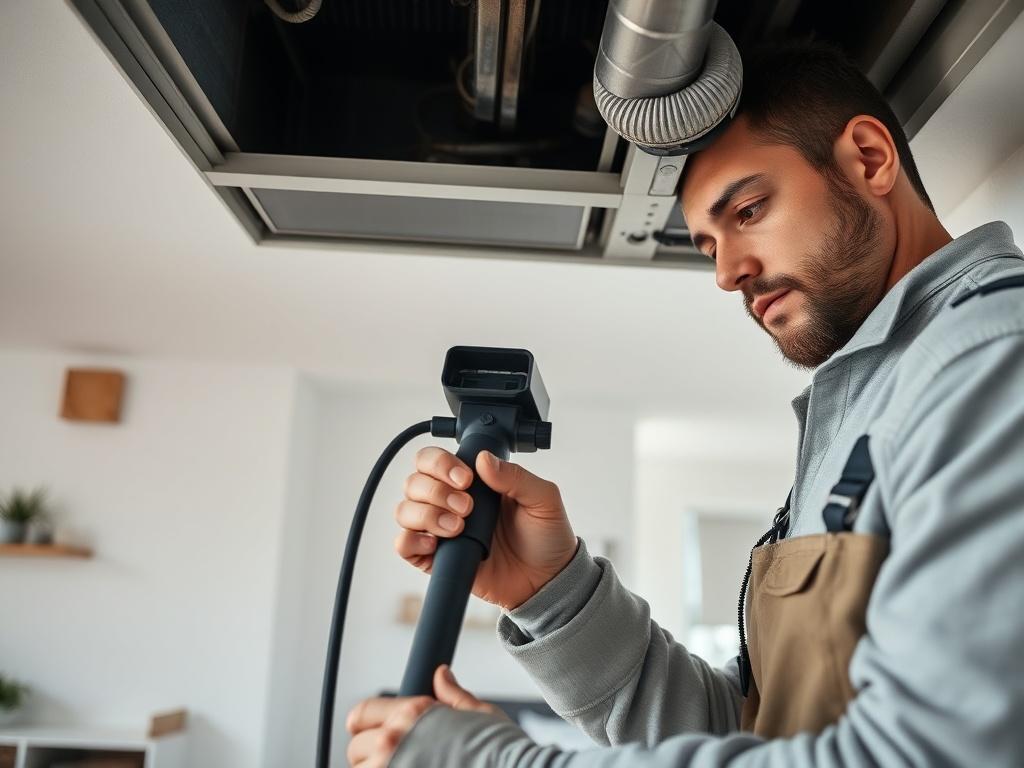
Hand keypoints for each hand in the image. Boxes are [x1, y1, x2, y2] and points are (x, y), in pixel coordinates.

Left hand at [346, 664, 503, 766]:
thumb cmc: (499, 748)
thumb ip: (452, 695)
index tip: (369, 732)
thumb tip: (441, 675)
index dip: (364, 724)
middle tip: (395, 758)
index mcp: (412, 713)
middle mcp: (394, 741)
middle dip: (371, 754)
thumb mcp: (479, 712)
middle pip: (356, 749)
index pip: (362, 713)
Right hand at [394, 446, 577, 609]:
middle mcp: (448, 502)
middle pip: (414, 482)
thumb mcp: (543, 499)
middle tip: (467, 506)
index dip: (440, 464)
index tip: (466, 479)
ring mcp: (440, 530)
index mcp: (472, 481)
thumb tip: (483, 459)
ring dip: (427, 515)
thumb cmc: (546, 536)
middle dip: (436, 492)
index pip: (433, 460)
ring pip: (405, 511)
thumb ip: (516, 476)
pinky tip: (436, 542)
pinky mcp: (436, 559)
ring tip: (458, 527)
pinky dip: (410, 540)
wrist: (548, 580)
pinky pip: (404, 546)